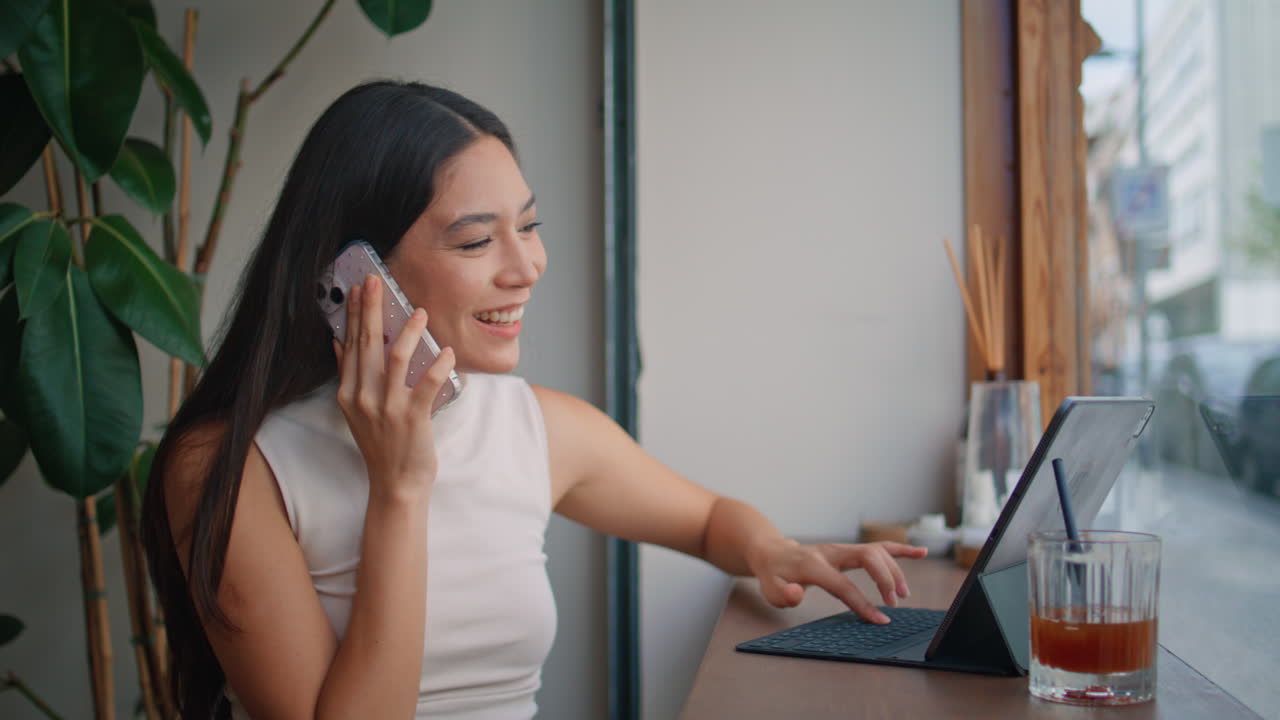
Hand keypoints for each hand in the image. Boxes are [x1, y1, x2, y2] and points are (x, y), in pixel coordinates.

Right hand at [332, 274, 456, 501]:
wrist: (395, 483)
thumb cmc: (382, 445)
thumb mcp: (356, 410)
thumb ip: (349, 376)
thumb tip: (339, 343)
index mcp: (349, 392)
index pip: (351, 344)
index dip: (354, 313)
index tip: (358, 287)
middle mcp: (364, 397)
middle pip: (367, 344)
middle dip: (371, 308)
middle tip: (376, 280)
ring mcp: (387, 407)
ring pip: (396, 358)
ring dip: (408, 331)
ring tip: (420, 311)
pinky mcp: (412, 417)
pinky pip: (427, 384)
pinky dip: (439, 365)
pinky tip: (447, 350)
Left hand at [748, 540, 928, 623]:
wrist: (773, 553)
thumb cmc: (774, 575)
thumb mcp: (771, 590)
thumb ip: (785, 594)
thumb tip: (798, 594)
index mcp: (813, 565)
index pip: (844, 585)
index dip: (863, 603)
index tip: (880, 620)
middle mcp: (831, 552)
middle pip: (867, 557)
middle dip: (885, 578)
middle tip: (895, 602)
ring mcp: (842, 548)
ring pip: (876, 551)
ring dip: (894, 569)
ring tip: (903, 593)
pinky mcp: (849, 549)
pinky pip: (878, 546)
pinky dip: (900, 549)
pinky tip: (920, 553)